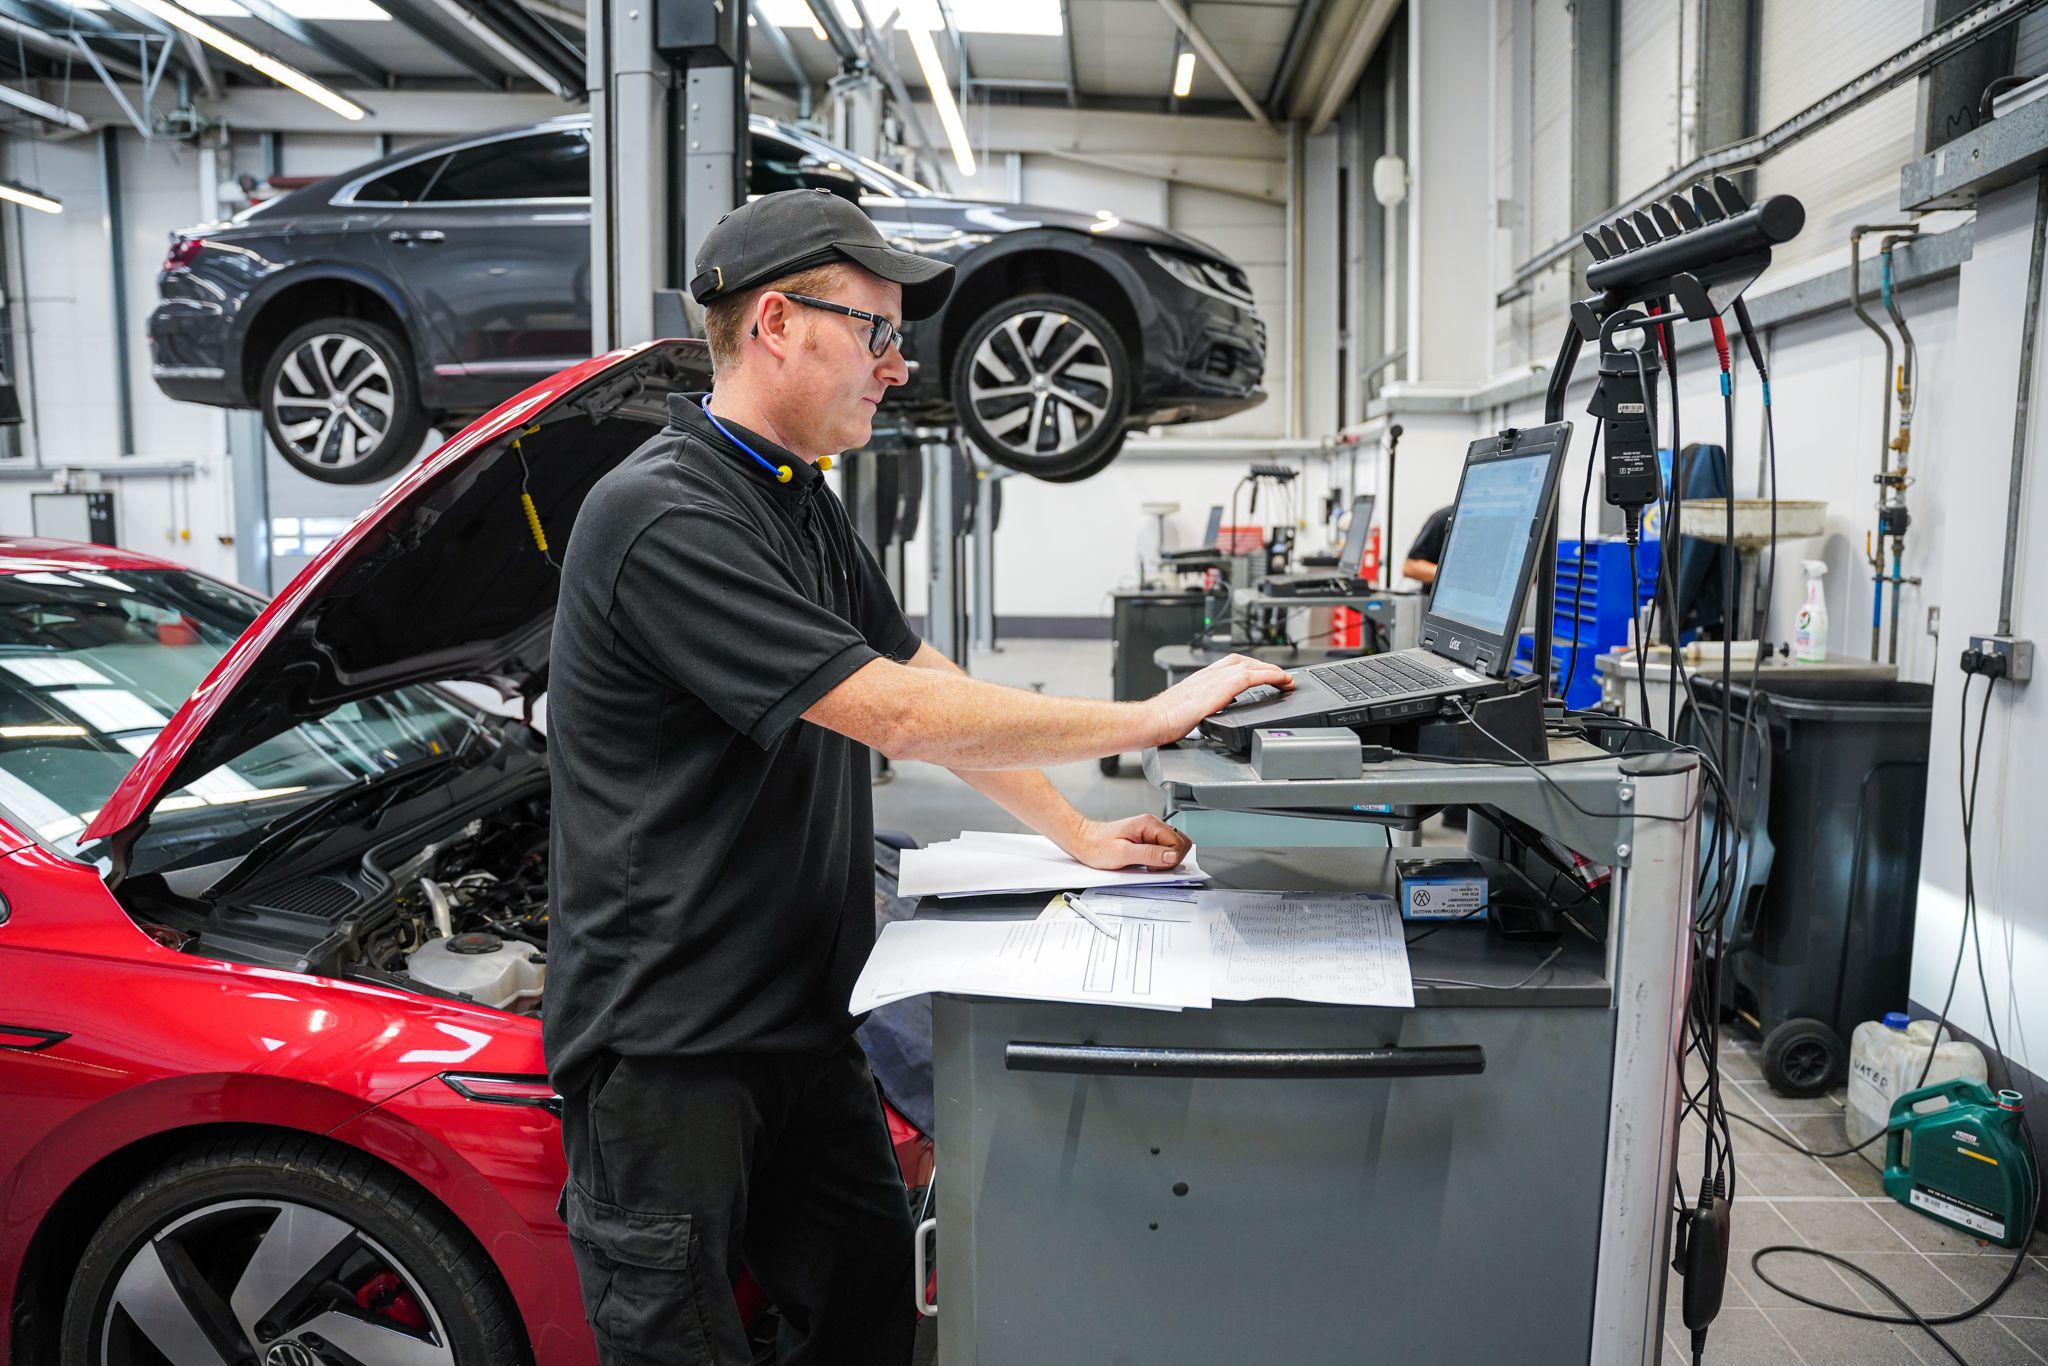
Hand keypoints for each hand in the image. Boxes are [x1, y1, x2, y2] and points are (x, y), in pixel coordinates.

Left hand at [1056, 814, 1192, 871]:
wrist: (1083, 841)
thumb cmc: (1097, 846)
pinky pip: (1163, 850)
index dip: (1170, 858)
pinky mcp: (1147, 840)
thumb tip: (1171, 856)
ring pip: (1173, 847)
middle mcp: (1152, 825)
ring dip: (1165, 860)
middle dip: (1172, 859)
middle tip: (1153, 867)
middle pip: (1180, 843)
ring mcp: (1150, 832)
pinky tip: (1145, 863)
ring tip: (1147, 865)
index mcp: (1149, 824)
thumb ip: (1149, 854)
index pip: (1178, 842)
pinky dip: (1158, 860)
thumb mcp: (1122, 853)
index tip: (1155, 866)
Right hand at [1144, 653, 1293, 744]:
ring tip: (1285, 679)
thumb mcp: (1186, 710)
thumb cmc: (1163, 720)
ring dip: (1271, 669)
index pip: (1229, 664)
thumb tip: (1208, 715)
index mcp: (1200, 679)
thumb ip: (1200, 707)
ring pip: (1250, 665)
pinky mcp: (1222, 687)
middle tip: (1278, 675)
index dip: (1248, 666)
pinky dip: (1270, 675)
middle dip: (1262, 665)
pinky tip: (1281, 681)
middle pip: (1242, 660)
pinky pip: (1253, 676)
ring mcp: (1215, 678)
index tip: (1260, 673)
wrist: (1154, 719)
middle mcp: (1209, 674)